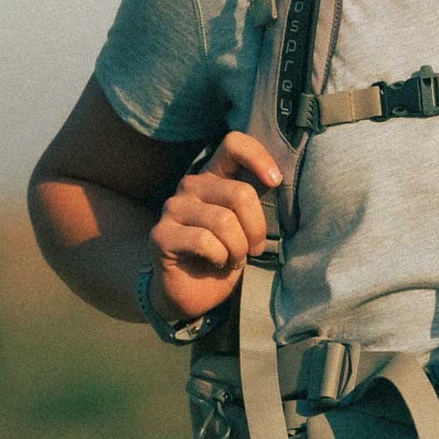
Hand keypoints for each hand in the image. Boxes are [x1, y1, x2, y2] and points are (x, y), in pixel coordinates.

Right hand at [147, 132, 282, 321]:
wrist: (195, 294)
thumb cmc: (227, 255)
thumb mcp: (248, 226)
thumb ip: (256, 203)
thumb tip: (278, 183)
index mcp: (215, 176)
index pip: (233, 144)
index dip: (258, 157)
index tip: (275, 182)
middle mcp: (191, 186)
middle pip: (240, 193)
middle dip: (256, 228)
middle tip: (254, 248)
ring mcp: (173, 208)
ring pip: (224, 221)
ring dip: (238, 248)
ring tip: (233, 258)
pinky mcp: (161, 234)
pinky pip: (205, 241)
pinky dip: (220, 257)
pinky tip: (216, 263)